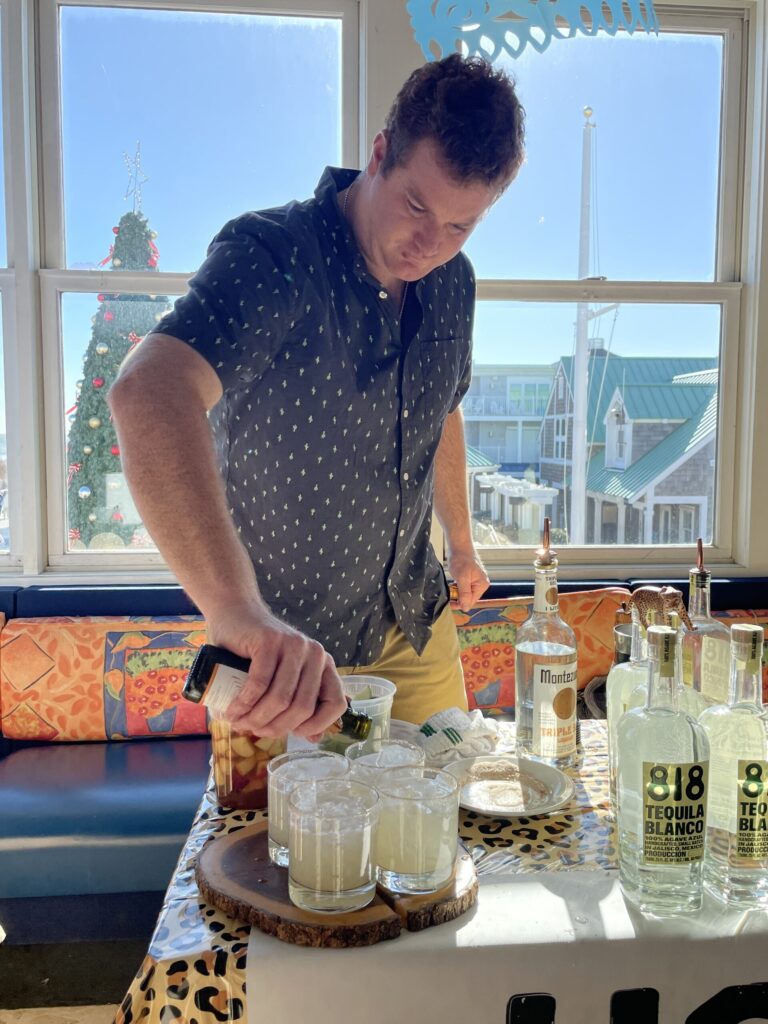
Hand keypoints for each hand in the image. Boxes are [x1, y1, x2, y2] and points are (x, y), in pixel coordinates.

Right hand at [204, 605, 346, 738]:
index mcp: (324, 666)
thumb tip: (314, 738)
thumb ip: (299, 703)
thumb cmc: (257, 653)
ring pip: (280, 699)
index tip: (291, 733)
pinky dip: (244, 703)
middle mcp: (315, 654)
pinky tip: (232, 711)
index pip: (336, 703)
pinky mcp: (270, 641)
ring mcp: (294, 645)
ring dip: (256, 718)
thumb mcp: (283, 679)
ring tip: (238, 722)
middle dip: (275, 727)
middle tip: (252, 730)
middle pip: (302, 707)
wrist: (235, 614)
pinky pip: (260, 683)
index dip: (315, 725)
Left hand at [447, 548, 488, 611]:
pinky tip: (453, 584)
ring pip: (465, 593)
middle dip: (458, 598)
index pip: (472, 601)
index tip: (449, 603)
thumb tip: (466, 608)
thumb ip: (464, 593)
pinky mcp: (470, 578)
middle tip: (449, 594)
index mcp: (482, 585)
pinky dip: (457, 588)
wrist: (458, 546)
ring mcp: (476, 581)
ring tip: (451, 586)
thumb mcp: (462, 578)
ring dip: (457, 593)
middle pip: (469, 598)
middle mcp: (481, 584)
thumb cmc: (461, 559)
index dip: (460, 604)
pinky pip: (463, 588)